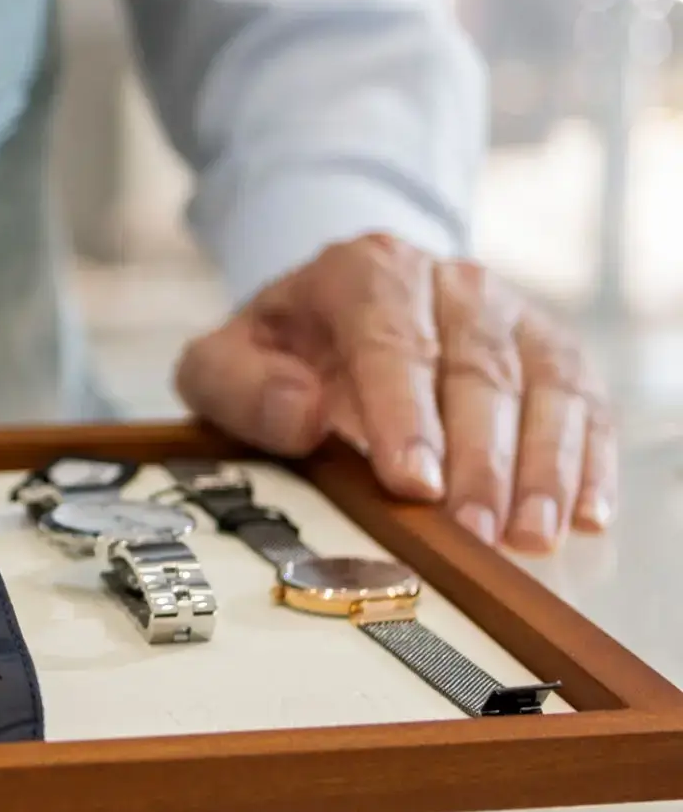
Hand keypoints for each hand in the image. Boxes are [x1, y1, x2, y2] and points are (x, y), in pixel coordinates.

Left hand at [174, 233, 613, 554]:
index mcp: (366, 273)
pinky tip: (585, 514)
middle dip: (478, 459)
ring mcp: (509, 315)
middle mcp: (450, 283)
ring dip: (542, 467)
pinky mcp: (551, 352)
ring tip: (531, 537)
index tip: (413, 482)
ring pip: (543, 385)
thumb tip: (300, 414)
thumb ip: (236, 386)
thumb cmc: (282, 351)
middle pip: (475, 370)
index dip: (405, 415)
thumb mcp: (224, 362)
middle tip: (475, 532)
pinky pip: (584, 401)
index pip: (391, 341)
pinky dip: (588, 459)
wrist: (334, 313)